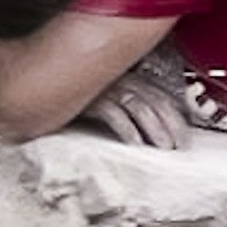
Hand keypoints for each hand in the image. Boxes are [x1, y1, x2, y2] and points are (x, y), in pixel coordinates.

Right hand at [75, 67, 191, 148]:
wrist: (39, 92)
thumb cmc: (74, 101)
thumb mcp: (107, 102)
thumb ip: (128, 111)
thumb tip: (154, 132)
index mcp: (127, 79)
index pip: (160, 97)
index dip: (177, 116)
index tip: (187, 135)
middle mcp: (119, 80)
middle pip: (155, 101)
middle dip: (172, 124)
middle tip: (182, 145)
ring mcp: (104, 87)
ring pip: (139, 107)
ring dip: (155, 129)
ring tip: (165, 147)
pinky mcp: (88, 99)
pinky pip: (113, 114)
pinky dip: (127, 129)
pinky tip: (136, 143)